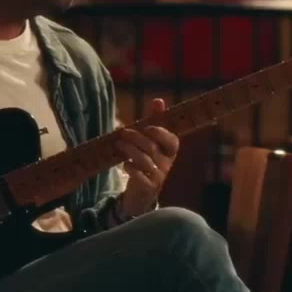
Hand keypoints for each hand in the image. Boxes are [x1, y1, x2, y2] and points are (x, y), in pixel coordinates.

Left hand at [117, 99, 180, 218]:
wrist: (142, 192)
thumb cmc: (147, 160)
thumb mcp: (151, 141)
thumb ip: (155, 121)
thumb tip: (158, 100)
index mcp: (170, 151)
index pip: (172, 141)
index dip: (160, 133)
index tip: (147, 127)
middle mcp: (167, 164)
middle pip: (152, 148)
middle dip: (137, 138)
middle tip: (123, 132)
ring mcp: (159, 176)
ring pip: (145, 161)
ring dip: (130, 150)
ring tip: (119, 144)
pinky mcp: (148, 187)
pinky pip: (140, 176)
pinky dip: (131, 168)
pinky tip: (125, 164)